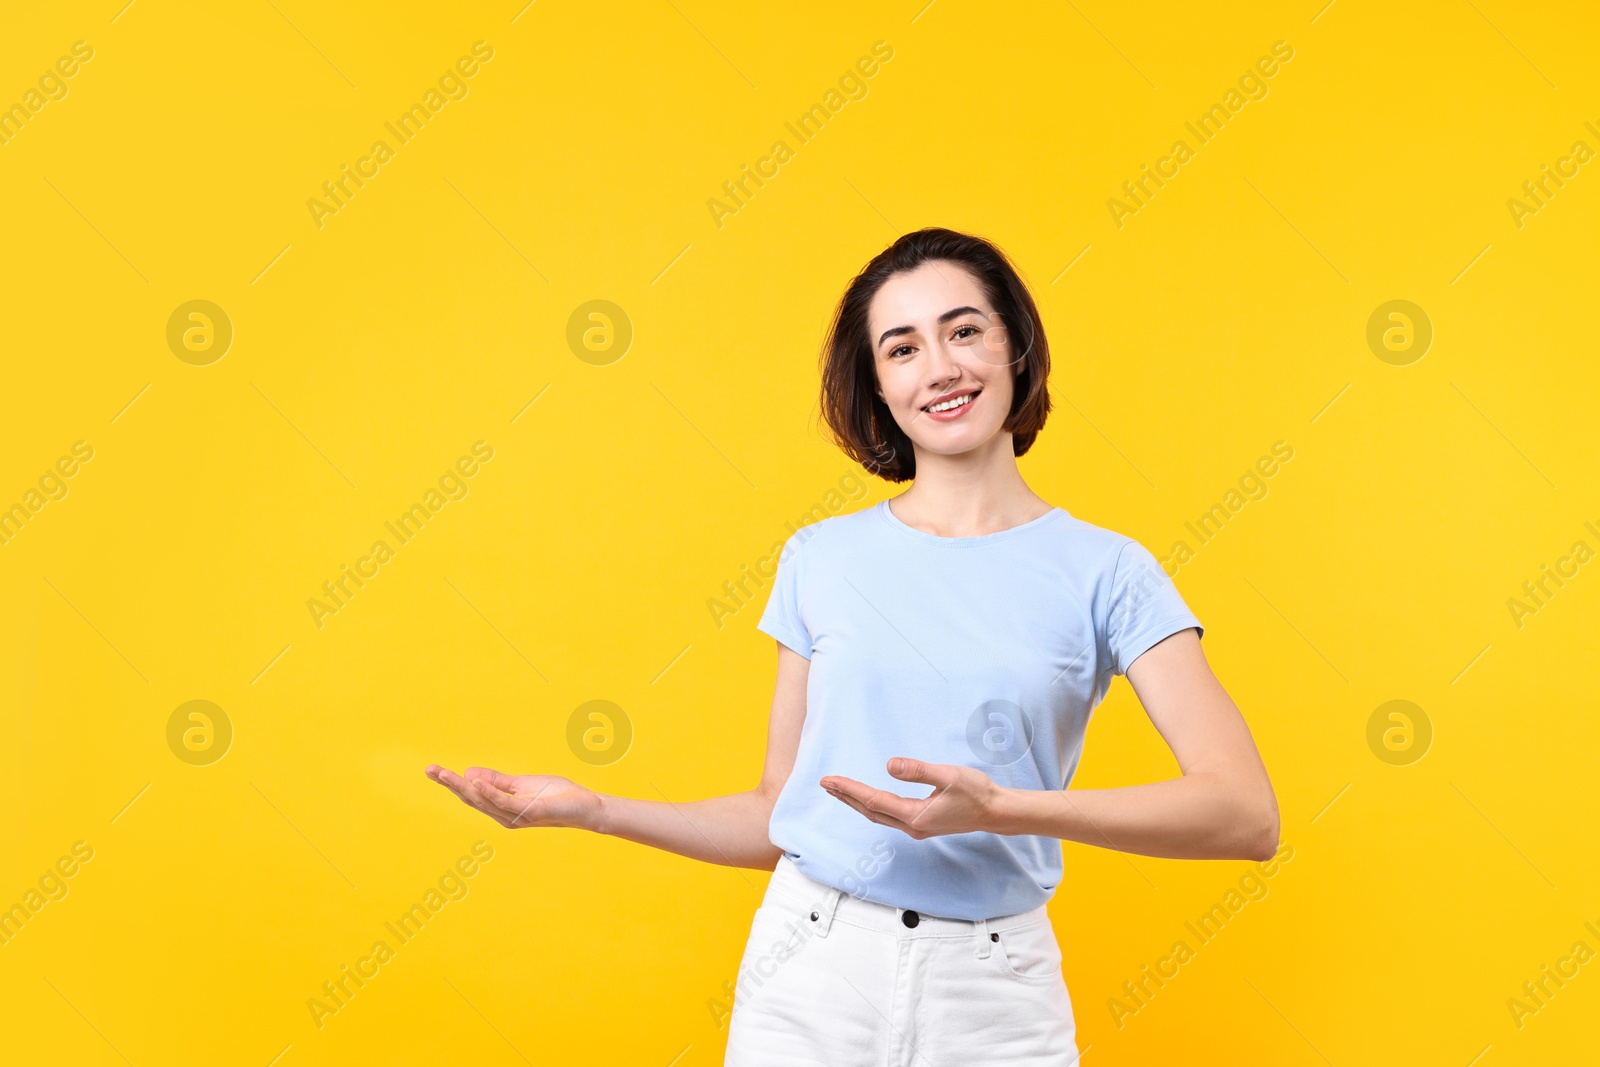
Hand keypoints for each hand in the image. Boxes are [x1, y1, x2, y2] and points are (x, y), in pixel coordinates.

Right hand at [426, 764, 602, 830]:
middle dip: (449, 784)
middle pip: (471, 799)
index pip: (471, 794)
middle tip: (429, 770)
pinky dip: (489, 792)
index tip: (433, 770)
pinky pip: (504, 802)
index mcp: (501, 808)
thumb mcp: (522, 784)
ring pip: (482, 801)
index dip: (451, 782)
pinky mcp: (529, 812)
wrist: (584, 806)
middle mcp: (504, 816)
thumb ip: (497, 781)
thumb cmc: (556, 796)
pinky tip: (474, 782)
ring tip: (445, 773)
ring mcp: (516, 816)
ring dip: (462, 786)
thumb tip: (469, 774)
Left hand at [820, 759, 1003, 839]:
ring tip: (838, 790)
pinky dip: (871, 806)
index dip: (849, 790)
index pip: (873, 801)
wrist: (995, 812)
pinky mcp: (921, 824)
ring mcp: (916, 828)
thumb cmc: (976, 792)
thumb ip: (918, 771)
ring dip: (856, 802)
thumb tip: (889, 766)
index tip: (830, 780)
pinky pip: (887, 816)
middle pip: (869, 812)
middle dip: (845, 797)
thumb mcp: (949, 775)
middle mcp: (912, 826)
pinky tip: (866, 799)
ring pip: (877, 816)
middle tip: (824, 784)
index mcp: (916, 815)